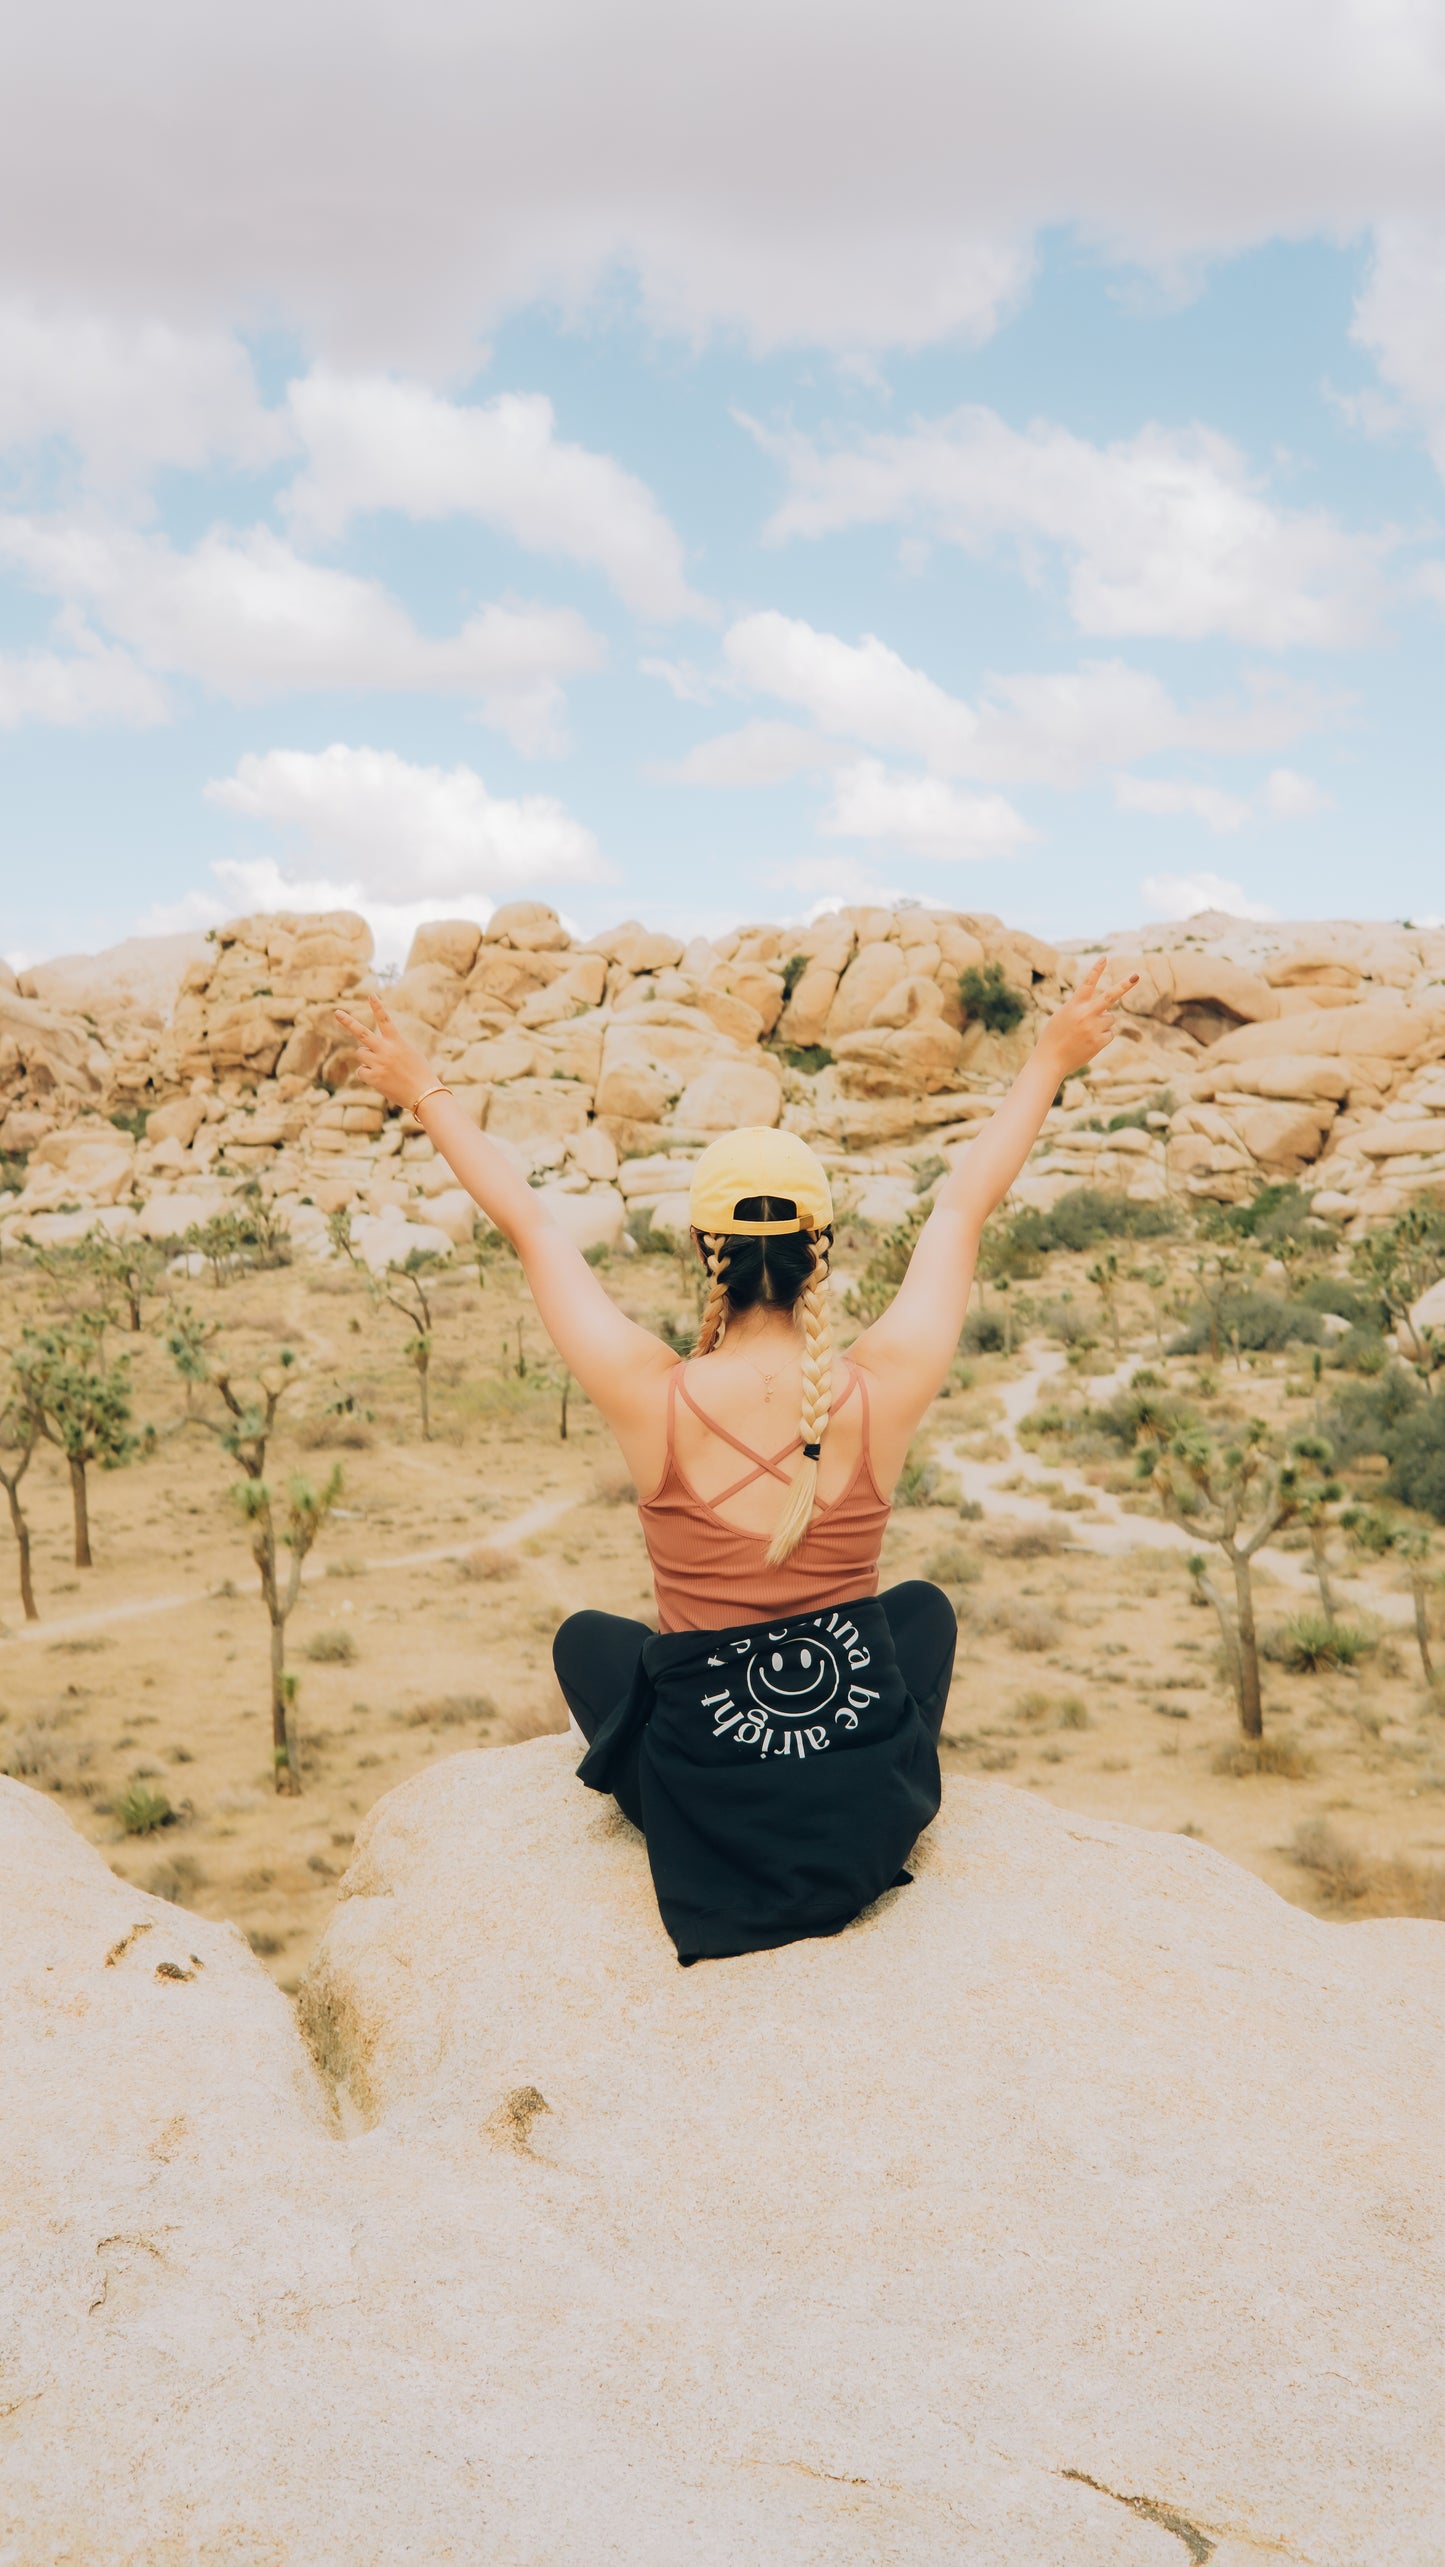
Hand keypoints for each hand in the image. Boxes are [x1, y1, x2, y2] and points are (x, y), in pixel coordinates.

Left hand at [333, 995, 436, 1112]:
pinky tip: (380, 1080)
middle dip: (348, 1022)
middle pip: (362, 1033)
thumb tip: (369, 1049)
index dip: (377, 1007)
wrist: (424, 1094)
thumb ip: (391, 1047)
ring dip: (367, 1058)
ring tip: (383, 1068)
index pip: (385, 1020)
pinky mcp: (373, 1077)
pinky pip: (361, 1071)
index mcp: (397, 1042)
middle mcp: (386, 1050)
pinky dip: (367, 1074)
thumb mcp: (409, 1053)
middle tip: (336, 1013)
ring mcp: (378, 1063)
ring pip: (361, 1053)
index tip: (371, 994)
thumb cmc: (420, 1074)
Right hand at [1040, 957, 1138, 1075]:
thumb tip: (1107, 1010)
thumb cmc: (1054, 1036)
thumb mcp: (1062, 1016)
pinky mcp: (1099, 1042)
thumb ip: (1082, 1008)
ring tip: (1087, 1031)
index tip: (1105, 957)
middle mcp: (1086, 1014)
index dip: (1096, 970)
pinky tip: (1089, 1042)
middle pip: (1110, 996)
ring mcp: (1093, 1028)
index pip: (1087, 983)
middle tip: (1138, 975)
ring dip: (1103, 1021)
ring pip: (1111, 1018)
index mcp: (1074, 1005)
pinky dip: (1102, 1036)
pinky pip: (1110, 1033)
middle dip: (1125, 985)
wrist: (1050, 1060)